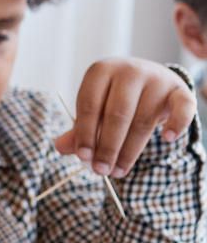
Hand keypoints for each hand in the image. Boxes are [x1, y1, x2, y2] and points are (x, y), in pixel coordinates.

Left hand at [53, 58, 196, 177]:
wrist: (150, 80)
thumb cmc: (113, 99)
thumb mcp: (94, 110)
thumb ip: (79, 128)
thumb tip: (60, 147)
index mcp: (101, 71)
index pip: (89, 105)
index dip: (85, 133)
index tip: (83, 158)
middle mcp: (129, 70)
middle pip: (117, 115)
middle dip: (107, 147)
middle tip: (100, 171)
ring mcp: (156, 78)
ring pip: (143, 120)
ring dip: (130, 150)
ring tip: (118, 171)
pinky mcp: (179, 89)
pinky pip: (182, 108)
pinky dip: (177, 124)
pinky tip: (168, 139)